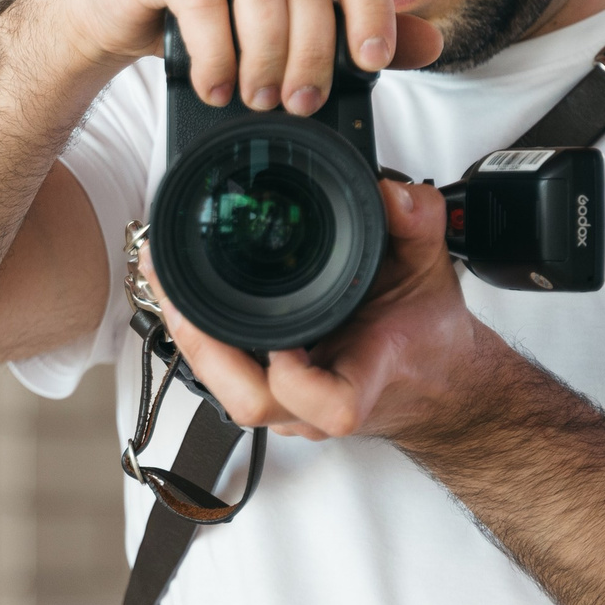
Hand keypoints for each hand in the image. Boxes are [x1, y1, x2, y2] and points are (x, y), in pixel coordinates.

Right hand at [39, 0, 442, 114]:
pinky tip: (215, 86)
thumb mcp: (285, 31)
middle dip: (313, 50)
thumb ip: (352, 34)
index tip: (373, 63)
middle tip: (303, 102)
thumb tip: (429, 46)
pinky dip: (215, 51)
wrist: (117, 10)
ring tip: (258, 98)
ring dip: (265, 52)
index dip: (371, 8)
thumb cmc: (205, 18)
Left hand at [143, 179, 515, 444]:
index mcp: (366, 375)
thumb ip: (420, 224)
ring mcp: (296, 410)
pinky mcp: (278, 401)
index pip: (330, 406)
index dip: (297, 381)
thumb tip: (392, 194)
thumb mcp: (432, 270)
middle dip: (207, 349)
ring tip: (167, 286)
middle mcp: (321, 405)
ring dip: (195, 344)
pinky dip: (204, 344)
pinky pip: (230, 382)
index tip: (284, 340)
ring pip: (232, 396)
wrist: (437, 382)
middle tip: (180, 293)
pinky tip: (185, 305)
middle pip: (253, 404)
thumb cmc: (429, 337)